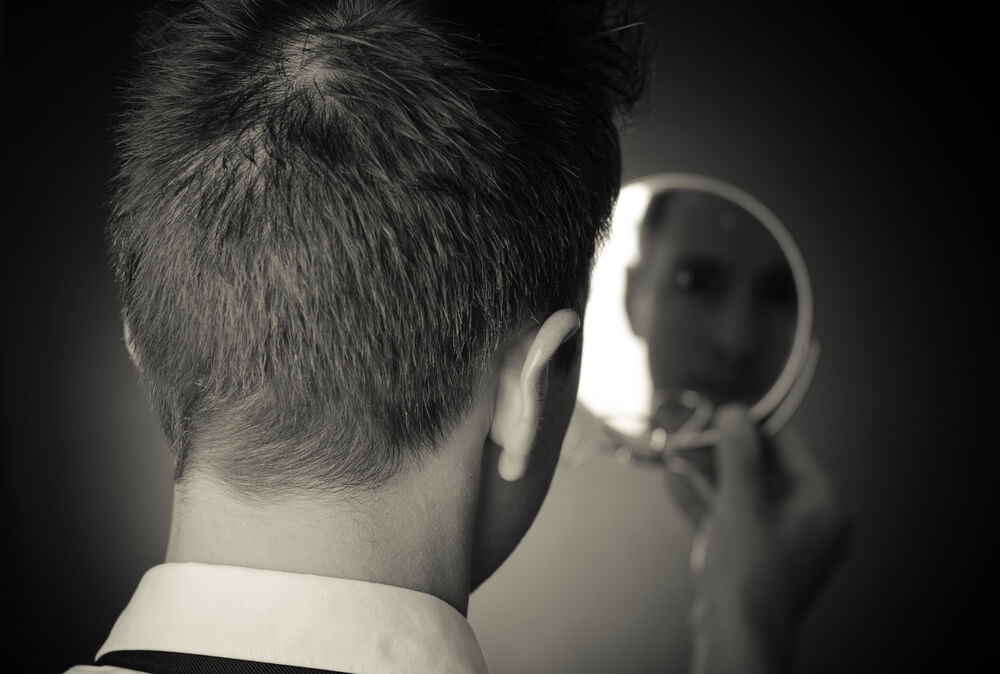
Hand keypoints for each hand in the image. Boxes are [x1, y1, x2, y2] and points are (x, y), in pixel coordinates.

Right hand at [667, 405, 851, 673]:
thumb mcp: (740, 504)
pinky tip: (674, 479)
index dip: (754, 423)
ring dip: (709, 473)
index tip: (725, 407)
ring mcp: (783, 540)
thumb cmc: (750, 574)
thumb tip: (735, 413)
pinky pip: (733, 517)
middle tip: (695, 429)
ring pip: (744, 493)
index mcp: (822, 503)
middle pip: (766, 469)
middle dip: (725, 450)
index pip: (790, 446)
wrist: (737, 637)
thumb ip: (737, 455)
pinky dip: (706, 500)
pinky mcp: (757, 556)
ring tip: (676, 450)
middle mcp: (810, 520)